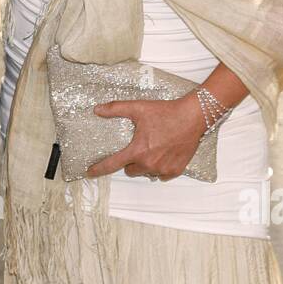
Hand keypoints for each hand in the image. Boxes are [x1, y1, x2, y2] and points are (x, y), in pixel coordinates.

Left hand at [85, 93, 204, 181]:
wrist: (193, 116)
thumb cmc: (165, 112)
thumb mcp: (138, 108)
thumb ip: (115, 109)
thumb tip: (97, 110)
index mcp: (137, 151)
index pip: (112, 164)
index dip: (99, 169)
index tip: (90, 172)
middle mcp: (149, 163)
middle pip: (130, 170)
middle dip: (131, 161)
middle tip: (140, 146)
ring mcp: (163, 169)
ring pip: (146, 173)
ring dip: (146, 165)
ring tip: (155, 148)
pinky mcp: (175, 171)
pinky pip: (162, 175)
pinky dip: (160, 168)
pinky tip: (164, 154)